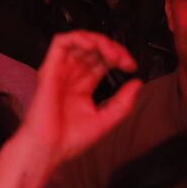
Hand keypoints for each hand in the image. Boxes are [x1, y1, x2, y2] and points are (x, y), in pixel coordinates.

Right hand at [20, 30, 141, 165]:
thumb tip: (137, 83)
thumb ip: (123, 102)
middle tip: (124, 59)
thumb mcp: (105, 120)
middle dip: (112, 48)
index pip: (102, 62)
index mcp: (83, 87)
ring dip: (98, 41)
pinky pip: (61, 42)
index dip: (118, 58)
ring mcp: (60, 71)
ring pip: (79, 41)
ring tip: (111, 53)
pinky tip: (93, 46)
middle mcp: (71, 76)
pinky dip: (78, 38)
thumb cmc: (70, 140)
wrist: (49, 149)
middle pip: (93, 49)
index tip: (131, 66)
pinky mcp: (49, 68)